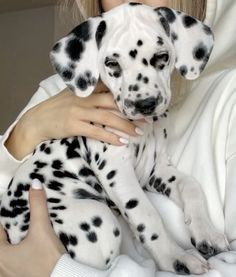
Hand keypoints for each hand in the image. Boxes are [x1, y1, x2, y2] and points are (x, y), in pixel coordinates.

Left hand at [0, 181, 65, 276]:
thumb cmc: (48, 259)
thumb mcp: (43, 230)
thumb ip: (38, 206)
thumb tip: (35, 183)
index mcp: (0, 254)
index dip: (4, 219)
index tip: (10, 212)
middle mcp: (1, 267)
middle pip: (0, 242)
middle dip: (7, 231)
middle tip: (17, 222)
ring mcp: (9, 275)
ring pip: (5, 254)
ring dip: (12, 243)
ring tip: (22, 234)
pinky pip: (12, 263)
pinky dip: (16, 254)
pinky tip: (28, 250)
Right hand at [5, 82, 141, 159]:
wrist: (36, 121)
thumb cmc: (56, 109)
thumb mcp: (72, 96)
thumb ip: (89, 94)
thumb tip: (110, 98)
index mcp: (85, 90)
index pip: (110, 90)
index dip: (126, 97)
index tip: (141, 104)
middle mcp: (83, 98)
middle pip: (113, 103)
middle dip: (131, 112)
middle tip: (146, 119)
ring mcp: (78, 111)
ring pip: (107, 117)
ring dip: (124, 125)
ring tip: (138, 132)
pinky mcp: (73, 125)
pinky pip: (96, 131)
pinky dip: (110, 137)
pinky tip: (121, 142)